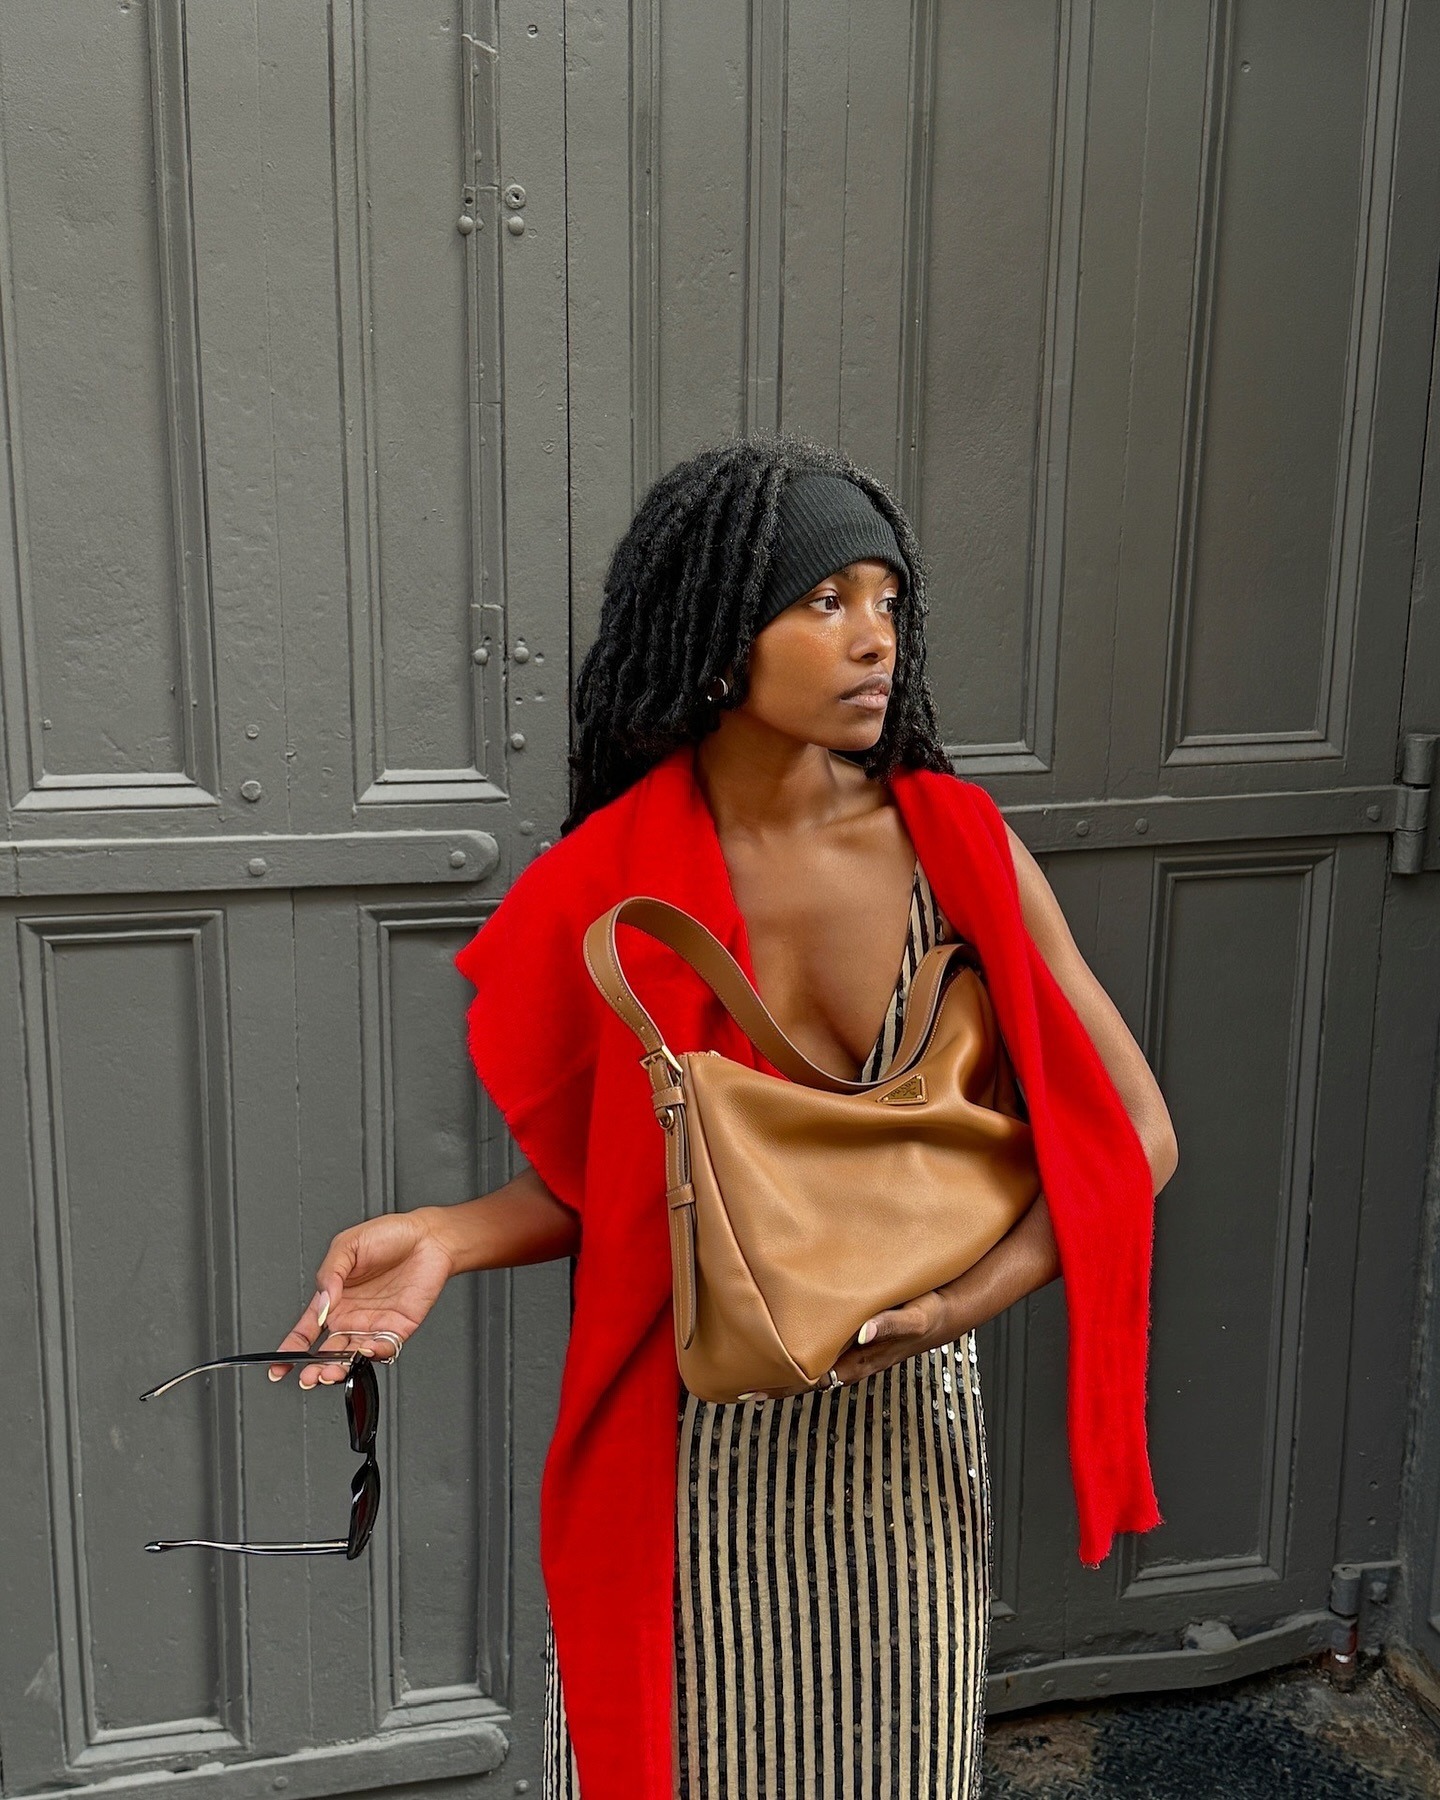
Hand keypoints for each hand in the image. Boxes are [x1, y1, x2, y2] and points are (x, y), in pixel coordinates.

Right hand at [268, 1208, 454, 1387]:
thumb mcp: (347, 1245)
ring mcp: (373, 1324)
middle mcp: (351, 1316)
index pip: (306, 1331)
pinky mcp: (397, 1328)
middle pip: (326, 1352)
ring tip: (330, 1371)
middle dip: (314, 1368)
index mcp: (334, 1298)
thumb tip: (322, 1302)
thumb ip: (329, 1273)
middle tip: (309, 1375)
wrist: (429, 1236)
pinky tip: (364, 1350)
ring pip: (351, 1357)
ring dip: (340, 1367)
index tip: (278, 1367)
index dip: (290, 1351)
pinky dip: (374, 1354)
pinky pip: (383, 1349)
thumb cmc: (390, 1235)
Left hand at [740, 1290, 955, 1400]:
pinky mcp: (854, 1336)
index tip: (749, 1389)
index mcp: (858, 1360)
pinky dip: (797, 1348)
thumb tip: (861, 1333)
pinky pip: (820, 1348)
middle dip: (771, 1382)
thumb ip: (889, 1324)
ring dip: (781, 1367)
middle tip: (734, 1385)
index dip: (780, 1385)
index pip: (811, 1379)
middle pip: (803, 1378)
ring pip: (809, 1364)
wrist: (949, 1309)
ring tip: (747, 1365)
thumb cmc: (930, 1313)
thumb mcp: (914, 1318)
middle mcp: (850, 1360)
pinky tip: (781, 1340)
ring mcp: (851, 1350)